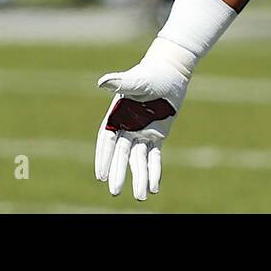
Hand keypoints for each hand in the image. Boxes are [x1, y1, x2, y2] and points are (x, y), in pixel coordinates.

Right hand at [94, 37, 193, 199]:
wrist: (170, 73)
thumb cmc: (151, 73)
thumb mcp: (137, 80)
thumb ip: (122, 82)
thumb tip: (102, 82)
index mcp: (116, 115)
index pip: (107, 141)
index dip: (103, 158)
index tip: (100, 175)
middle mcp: (126, 128)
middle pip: (120, 155)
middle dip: (117, 173)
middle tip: (115, 192)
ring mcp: (140, 133)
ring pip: (138, 160)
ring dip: (138, 178)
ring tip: (140, 197)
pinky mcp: (156, 136)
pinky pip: (154, 157)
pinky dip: (153, 172)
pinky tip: (154, 188)